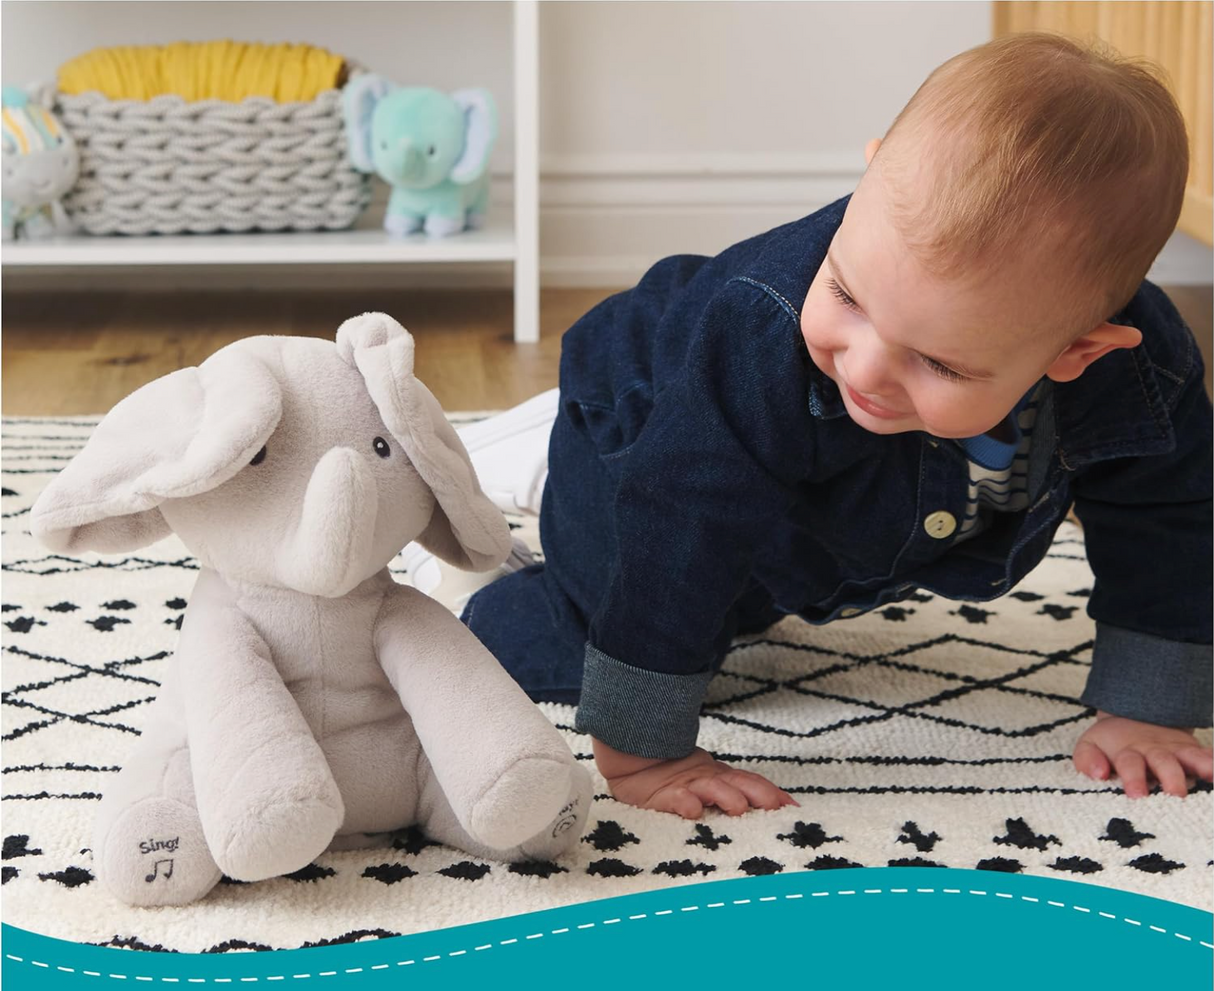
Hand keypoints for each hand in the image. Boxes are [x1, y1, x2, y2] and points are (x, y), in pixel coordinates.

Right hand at [594, 738, 797, 818]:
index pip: (753, 783)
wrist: (630, 756)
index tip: (794, 808)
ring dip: (726, 796)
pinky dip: (685, 803)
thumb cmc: (671, 775)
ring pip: (710, 788)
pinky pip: (674, 798)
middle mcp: (708, 779)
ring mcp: (685, 785)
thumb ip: (737, 790)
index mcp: (721, 777)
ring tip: (737, 806)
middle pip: (738, 783)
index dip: (773, 793)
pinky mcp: (660, 794)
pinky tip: (693, 810)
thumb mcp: (707, 782)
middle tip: (775, 806)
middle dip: (758, 793)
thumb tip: (782, 804)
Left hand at [1073, 711, 1212, 797]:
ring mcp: (1176, 751)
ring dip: (1203, 766)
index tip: (1137, 794)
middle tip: (1176, 794)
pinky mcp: (1193, 751)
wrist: (1133, 715)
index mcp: (1128, 753)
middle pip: (1163, 763)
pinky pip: (1208, 755)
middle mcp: (1154, 752)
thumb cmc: (1111, 743)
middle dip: (1170, 778)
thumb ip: (1088, 760)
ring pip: (1191, 757)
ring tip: (1212, 775)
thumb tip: (1098, 774)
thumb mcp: (1090, 745)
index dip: (1133, 778)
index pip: (1130, 764)